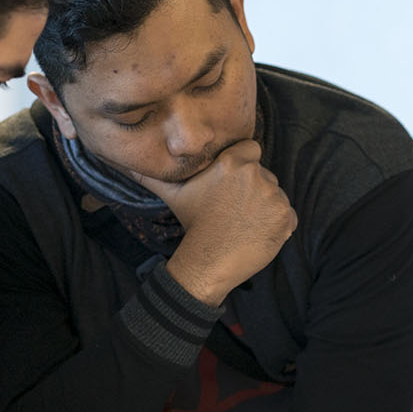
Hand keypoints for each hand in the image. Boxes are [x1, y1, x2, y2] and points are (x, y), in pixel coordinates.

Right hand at [131, 140, 296, 305]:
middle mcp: (256, 175)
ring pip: (275, 195)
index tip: (233, 183)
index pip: (251, 149)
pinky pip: (287, 216)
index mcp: (232, 162)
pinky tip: (257, 233)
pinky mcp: (286, 218)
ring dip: (265, 207)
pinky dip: (277, 225)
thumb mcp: (172, 194)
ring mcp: (274, 197)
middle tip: (234, 209)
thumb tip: (124, 161)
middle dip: (253, 189)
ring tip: (244, 223)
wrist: (208, 262)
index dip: (244, 164)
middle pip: (263, 174)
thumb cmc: (193, 225)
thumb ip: (151, 173)